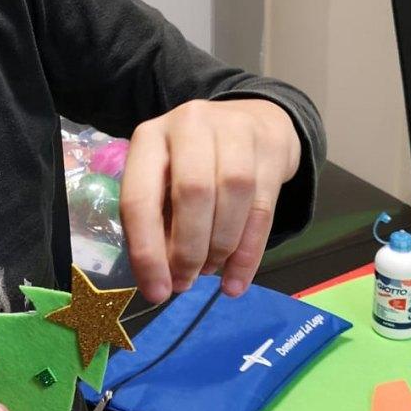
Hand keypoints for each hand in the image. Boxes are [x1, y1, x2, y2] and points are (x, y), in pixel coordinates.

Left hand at [119, 98, 301, 302]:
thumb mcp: (164, 181)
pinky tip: (236, 282)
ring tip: (210, 271)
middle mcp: (189, 124)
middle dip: (188, 250)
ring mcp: (234, 130)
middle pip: (192, 194)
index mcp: (149, 137)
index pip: (140, 198)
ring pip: (232, 196)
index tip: (156, 292)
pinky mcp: (271, 146)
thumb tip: (162, 281)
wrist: (252, 118)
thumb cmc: (194, 161)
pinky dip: (249, 253)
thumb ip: (159, 224)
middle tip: (186, 282)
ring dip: (219, 248)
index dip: (146, 252)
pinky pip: (263, 208)